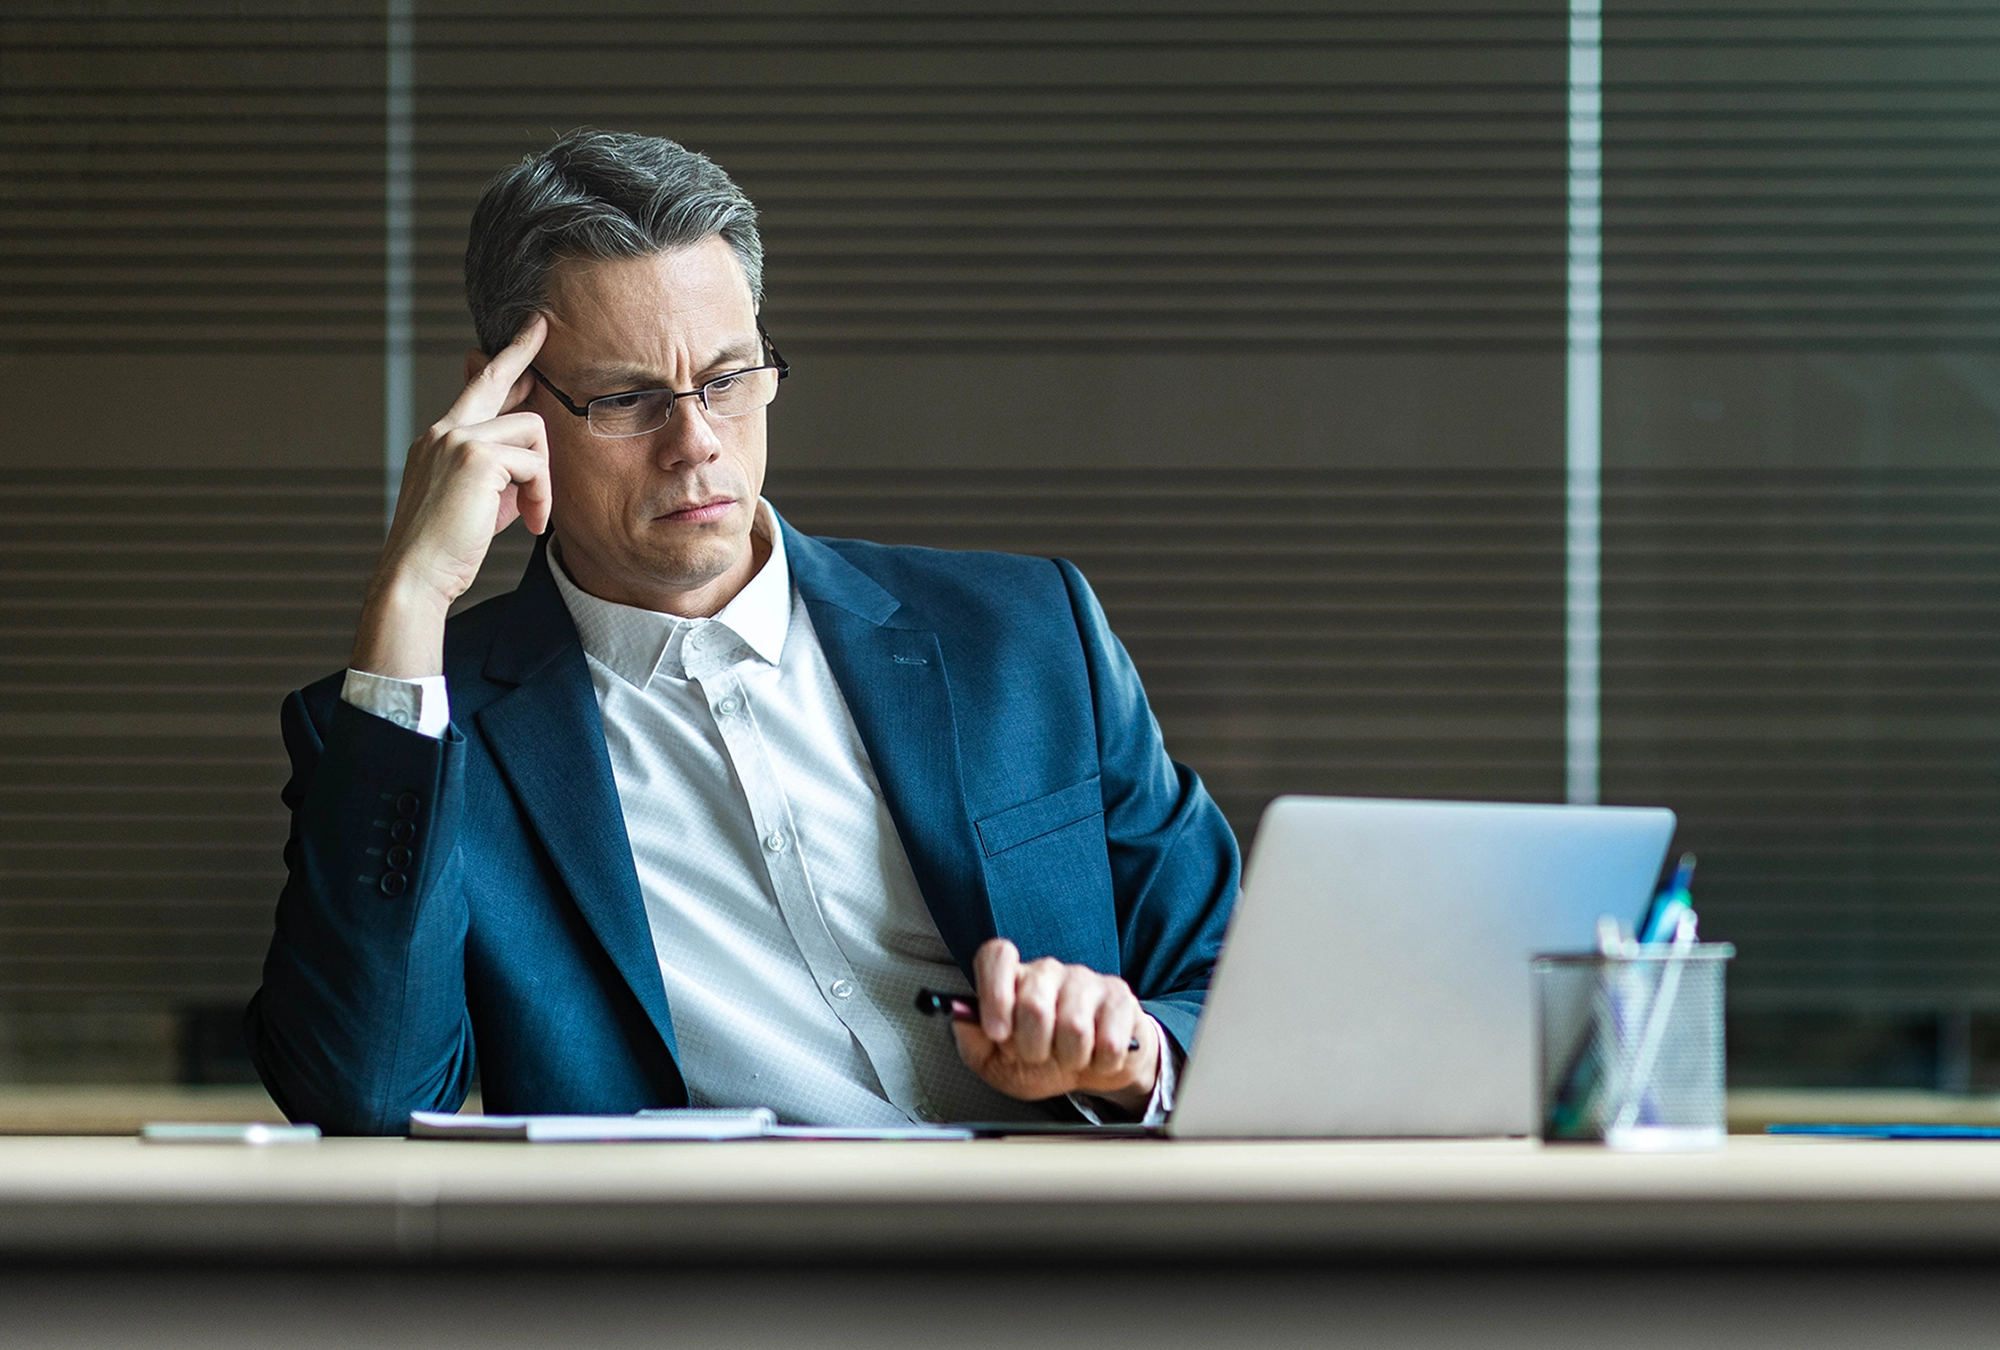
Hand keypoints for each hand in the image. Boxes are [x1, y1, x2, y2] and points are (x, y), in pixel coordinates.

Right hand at [352, 316, 550, 677]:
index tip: (526, 334)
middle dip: (520, 352)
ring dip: (543, 477)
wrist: (417, 575)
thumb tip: (533, 455)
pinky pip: (535, 463)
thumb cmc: (450, 547)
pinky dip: (542, 495)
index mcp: (441, 439)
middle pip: (494, 379)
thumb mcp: (481, 501)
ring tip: (533, 514)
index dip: (504, 360)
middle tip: (540, 326)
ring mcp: (457, 438)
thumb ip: (503, 471)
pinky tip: (532, 523)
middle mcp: (444, 430)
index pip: (476, 389)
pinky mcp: (477, 456)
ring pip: (532, 430)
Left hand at [950, 938, 1158, 1113]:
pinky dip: (1099, 1063)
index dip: (994, 992)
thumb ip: (971, 1039)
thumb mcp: (995, 1062)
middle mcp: (1048, 971)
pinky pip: (1109, 1041)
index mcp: (1013, 979)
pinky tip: (1095, 1056)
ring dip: (1068, 1058)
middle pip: (1034, 1002)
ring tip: (1067, 1056)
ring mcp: (1086, 981)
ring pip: (1073, 1026)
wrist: (1092, 1071)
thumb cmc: (1041, 1062)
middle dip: (1032, 1047)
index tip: (996, 1031)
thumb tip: (959, 1013)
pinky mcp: (1120, 998)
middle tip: (1037, 1055)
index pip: (997, 955)